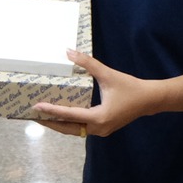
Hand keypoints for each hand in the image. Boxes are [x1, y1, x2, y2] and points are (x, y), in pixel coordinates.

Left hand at [33, 50, 155, 136]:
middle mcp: (98, 128)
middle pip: (68, 128)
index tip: (36, 107)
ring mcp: (101, 131)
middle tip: (33, 115)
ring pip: (75, 130)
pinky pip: (82, 128)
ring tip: (43, 116)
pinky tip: (61, 116)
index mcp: (98, 117)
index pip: (70, 115)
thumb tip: (68, 51)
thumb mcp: (108, 74)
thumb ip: (88, 63)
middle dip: (51, 122)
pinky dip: (70, 123)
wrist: (149, 100)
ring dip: (59, 124)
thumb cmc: (130, 87)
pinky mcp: (103, 128)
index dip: (52, 111)